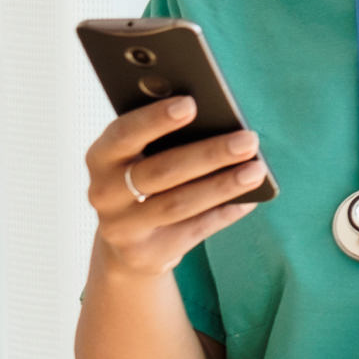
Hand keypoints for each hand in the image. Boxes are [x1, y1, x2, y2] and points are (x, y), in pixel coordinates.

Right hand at [85, 97, 264, 278]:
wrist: (129, 243)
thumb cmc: (145, 178)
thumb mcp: (143, 155)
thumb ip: (166, 136)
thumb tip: (219, 120)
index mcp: (101, 157)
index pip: (123, 134)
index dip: (155, 119)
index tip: (191, 103)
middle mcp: (103, 194)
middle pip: (160, 171)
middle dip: (208, 154)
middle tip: (248, 140)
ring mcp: (122, 228)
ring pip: (179, 204)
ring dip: (222, 186)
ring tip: (257, 170)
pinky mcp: (145, 255)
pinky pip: (193, 231)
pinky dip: (224, 213)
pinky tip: (250, 199)